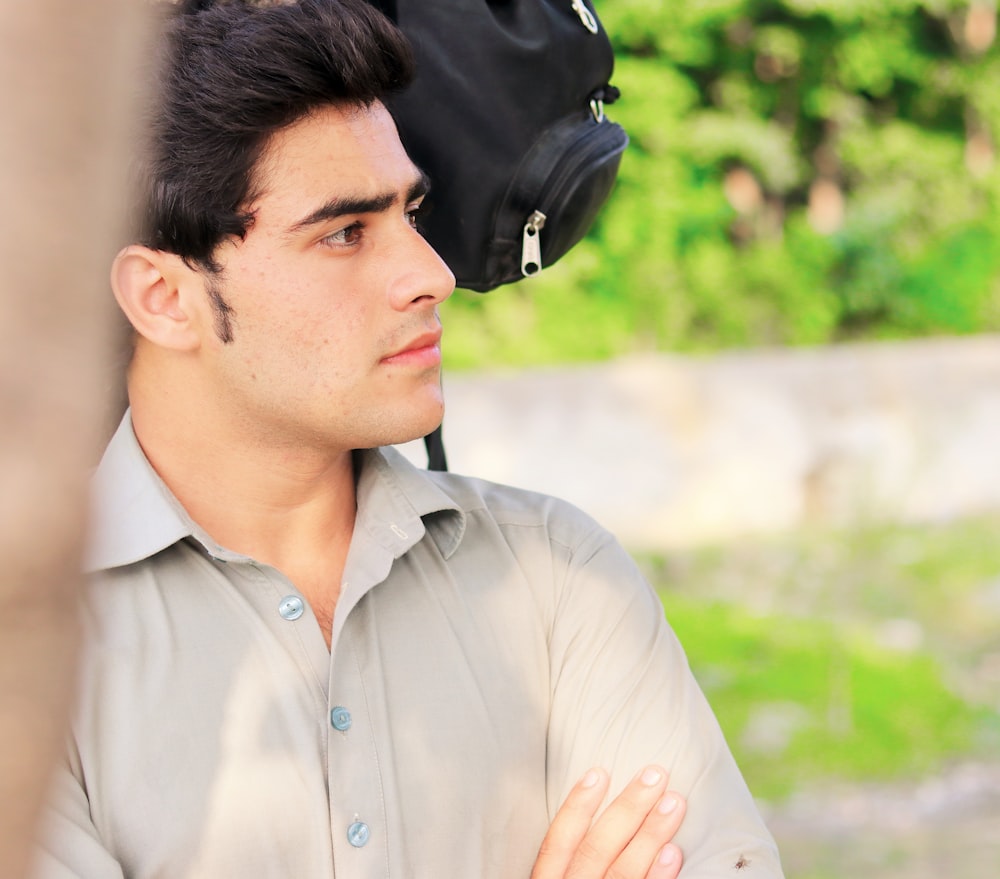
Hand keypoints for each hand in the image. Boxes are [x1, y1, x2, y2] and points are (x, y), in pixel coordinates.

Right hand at [530, 765, 685, 878]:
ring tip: (674, 802)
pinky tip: (673, 852)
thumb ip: (572, 858)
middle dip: (627, 810)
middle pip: (595, 850)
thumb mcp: (560, 877)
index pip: (557, 842)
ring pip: (623, 873)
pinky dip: (658, 877)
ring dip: (650, 835)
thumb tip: (599, 803)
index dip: (577, 806)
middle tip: (654, 775)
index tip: (598, 772)